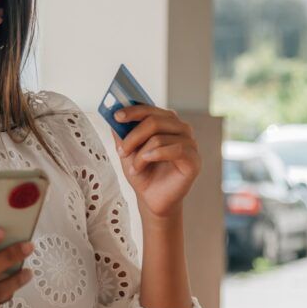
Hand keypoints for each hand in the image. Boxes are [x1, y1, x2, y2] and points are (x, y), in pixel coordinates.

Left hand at [110, 104, 200, 222]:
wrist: (152, 198)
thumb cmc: (142, 173)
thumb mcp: (126, 151)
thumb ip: (121, 133)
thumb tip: (112, 116)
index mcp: (166, 122)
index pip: (150, 109)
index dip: (133, 110)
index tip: (117, 116)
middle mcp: (181, 129)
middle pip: (154, 120)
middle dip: (133, 136)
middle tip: (121, 151)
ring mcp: (190, 143)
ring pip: (159, 137)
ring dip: (141, 154)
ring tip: (134, 168)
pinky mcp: (194, 159)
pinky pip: (175, 149)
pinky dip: (155, 155)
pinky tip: (145, 163)